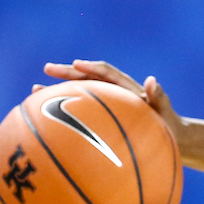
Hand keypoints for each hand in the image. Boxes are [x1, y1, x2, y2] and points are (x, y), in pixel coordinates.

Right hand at [36, 60, 184, 148]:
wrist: (169, 139)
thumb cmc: (167, 125)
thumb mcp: (165, 111)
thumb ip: (159, 97)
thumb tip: (152, 81)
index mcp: (127, 88)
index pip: (108, 73)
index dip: (93, 68)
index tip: (76, 64)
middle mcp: (114, 92)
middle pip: (87, 78)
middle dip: (67, 72)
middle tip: (47, 68)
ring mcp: (106, 104)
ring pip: (79, 94)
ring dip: (59, 91)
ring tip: (34, 90)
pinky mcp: (100, 117)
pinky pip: (80, 112)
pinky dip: (63, 112)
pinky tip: (44, 119)